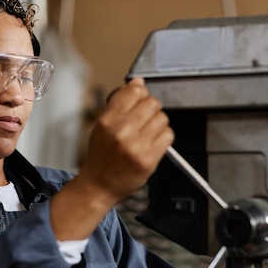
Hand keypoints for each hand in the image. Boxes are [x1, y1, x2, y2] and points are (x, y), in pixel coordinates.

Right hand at [78, 77, 173, 203]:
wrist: (99, 185)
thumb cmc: (100, 157)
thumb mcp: (102, 125)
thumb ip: (120, 103)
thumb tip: (138, 82)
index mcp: (108, 120)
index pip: (134, 91)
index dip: (139, 93)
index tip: (138, 99)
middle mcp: (122, 132)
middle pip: (152, 103)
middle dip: (149, 108)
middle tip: (142, 119)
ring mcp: (137, 146)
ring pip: (162, 118)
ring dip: (157, 123)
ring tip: (146, 133)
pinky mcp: (149, 159)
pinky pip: (168, 135)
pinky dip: (163, 137)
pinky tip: (152, 142)